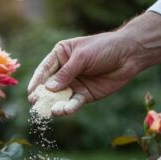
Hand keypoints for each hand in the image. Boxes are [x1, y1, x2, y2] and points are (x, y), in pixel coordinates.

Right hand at [28, 12, 160, 116]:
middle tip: (36, 105)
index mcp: (60, 55)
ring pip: (60, 97)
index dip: (36, 81)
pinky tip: (64, 111)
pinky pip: (73, 103)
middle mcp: (64, 71)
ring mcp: (74, 84)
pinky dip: (69, 108)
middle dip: (43, 96)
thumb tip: (48, 89)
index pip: (44, 70)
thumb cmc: (104, 48)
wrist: (129, 55)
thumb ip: (66, 73)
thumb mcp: (82, 57)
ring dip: (55, 105)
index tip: (30, 92)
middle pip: (49, 86)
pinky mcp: (84, 95)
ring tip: (51, 111)